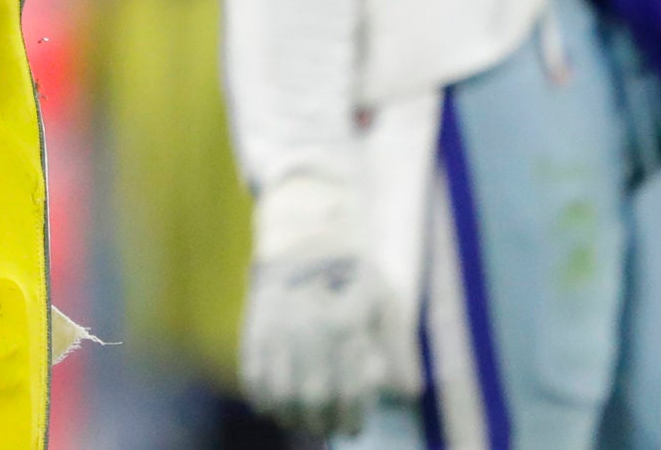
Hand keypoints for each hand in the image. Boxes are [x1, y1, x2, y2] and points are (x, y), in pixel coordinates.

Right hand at [240, 178, 400, 437]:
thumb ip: (397, 347)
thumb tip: (408, 393)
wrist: (303, 231)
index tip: (354, 425)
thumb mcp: (383, 299)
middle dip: (323, 421)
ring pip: (279, 390)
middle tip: (329, 428)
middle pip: (313, 396)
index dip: (351, 415)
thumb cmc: (351, 270)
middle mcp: (307, 325)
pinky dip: (261, 395)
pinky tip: (273, 405)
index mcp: (343, 320)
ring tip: (301, 421)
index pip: (348, 389)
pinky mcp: (254, 324)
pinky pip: (252, 371)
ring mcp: (276, 325)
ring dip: (291, 414)